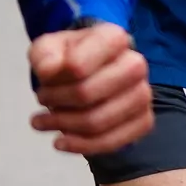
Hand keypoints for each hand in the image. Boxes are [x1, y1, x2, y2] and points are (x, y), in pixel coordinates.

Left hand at [28, 23, 151, 154]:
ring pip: (98, 122)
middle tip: (42, 102)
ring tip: (43, 122)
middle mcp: (136, 64)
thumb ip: (44, 54)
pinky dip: (82, 146)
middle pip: (87, 95)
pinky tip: (62, 142)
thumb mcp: (48, 47)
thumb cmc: (69, 57)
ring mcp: (143, 94)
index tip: (44, 81)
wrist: (93, 71)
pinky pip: (113, 142)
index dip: (54, 80)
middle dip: (56, 103)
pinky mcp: (143, 120)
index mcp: (113, 39)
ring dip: (63, 126)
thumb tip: (49, 70)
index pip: (77, 66)